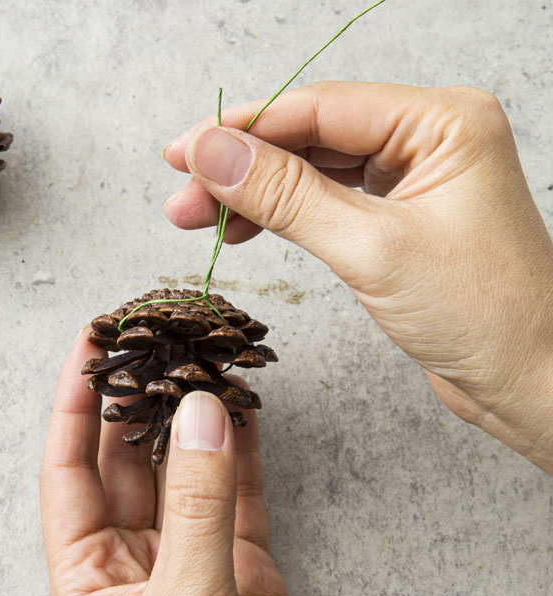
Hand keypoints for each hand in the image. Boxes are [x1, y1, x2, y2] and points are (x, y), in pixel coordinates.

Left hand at [39, 329, 296, 595]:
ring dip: (196, 419)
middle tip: (156, 340)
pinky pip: (241, 495)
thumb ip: (196, 509)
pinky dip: (245, 452)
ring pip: (188, 472)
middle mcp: (134, 561)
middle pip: (129, 460)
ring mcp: (190, 560)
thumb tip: (200, 415)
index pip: (68, 469)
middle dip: (142, 396)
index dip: (74, 403)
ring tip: (203, 361)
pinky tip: (243, 408)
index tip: (90, 343)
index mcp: (88, 574)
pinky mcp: (244, 568)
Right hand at [162, 81, 552, 474]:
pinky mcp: (398, 215)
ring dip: (252, 192)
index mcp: (442, 122)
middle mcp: (429, 138)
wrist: (531, 381)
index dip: (242, 129)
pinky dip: (281, 214)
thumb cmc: (486, 316)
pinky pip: (325, 199)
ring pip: (311, 168)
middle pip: (309, 135)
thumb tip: (212, 154)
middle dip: (241, 167)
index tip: (184, 152)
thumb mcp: (372, 248)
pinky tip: (244, 227)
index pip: (319, 109)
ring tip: (198, 217)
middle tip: (183, 194)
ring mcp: (413, 176)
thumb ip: (286, 196)